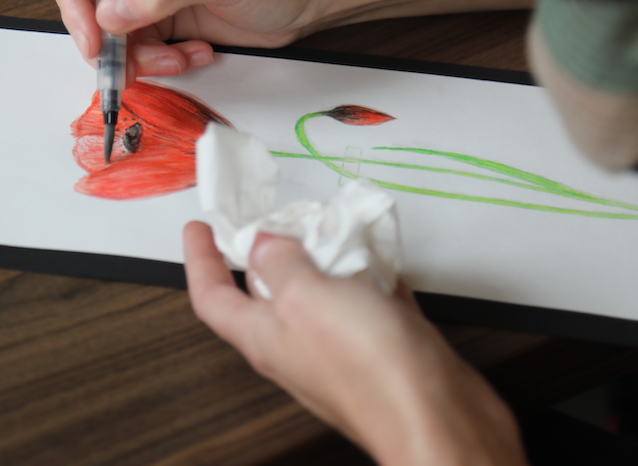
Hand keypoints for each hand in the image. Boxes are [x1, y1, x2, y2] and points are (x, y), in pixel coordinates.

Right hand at [52, 0, 328, 81]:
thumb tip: (110, 11)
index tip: (93, 39)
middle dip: (106, 37)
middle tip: (127, 65)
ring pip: (108, 30)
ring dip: (136, 56)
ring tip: (177, 58)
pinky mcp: (157, 13)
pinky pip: (134, 46)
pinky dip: (156, 61)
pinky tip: (192, 54)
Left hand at [183, 222, 527, 465]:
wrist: (440, 418)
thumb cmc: (369, 371)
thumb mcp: (305, 295)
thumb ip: (278, 262)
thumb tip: (262, 244)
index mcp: (263, 337)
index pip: (211, 296)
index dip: (199, 259)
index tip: (198, 229)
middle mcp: (295, 346)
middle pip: (264, 294)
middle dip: (266, 252)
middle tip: (273, 219)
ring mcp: (339, 349)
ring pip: (319, 293)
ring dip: (322, 258)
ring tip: (330, 226)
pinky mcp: (382, 349)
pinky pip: (366, 303)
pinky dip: (369, 275)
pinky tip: (381, 257)